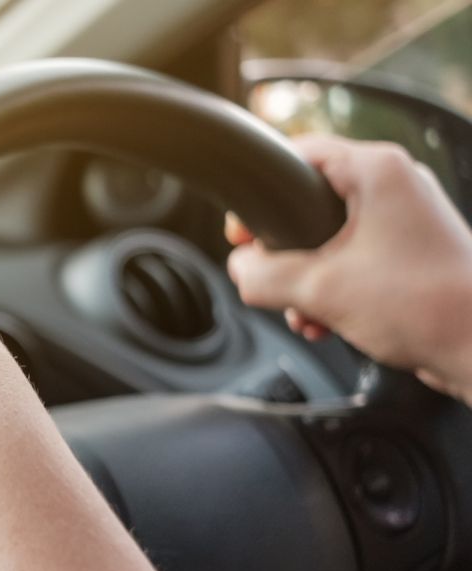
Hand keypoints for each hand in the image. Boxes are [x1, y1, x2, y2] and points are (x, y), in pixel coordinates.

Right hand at [226, 135, 471, 400]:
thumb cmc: (426, 307)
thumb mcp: (318, 290)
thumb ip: (262, 276)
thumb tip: (240, 270)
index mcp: (378, 171)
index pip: (298, 154)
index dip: (260, 194)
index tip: (242, 232)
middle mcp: (397, 185)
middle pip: (310, 203)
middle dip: (284, 253)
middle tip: (269, 277)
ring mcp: (408, 219)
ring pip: (330, 238)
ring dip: (306, 279)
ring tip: (304, 313)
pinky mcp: (413, 251)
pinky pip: (354, 259)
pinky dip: (332, 288)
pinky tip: (326, 321)